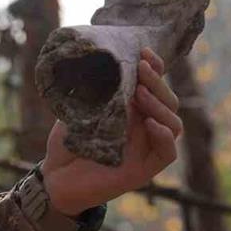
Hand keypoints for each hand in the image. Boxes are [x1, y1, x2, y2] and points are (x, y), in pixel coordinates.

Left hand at [40, 47, 182, 215]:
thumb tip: (97, 60)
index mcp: (133, 110)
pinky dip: (164, 136)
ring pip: (174, 124)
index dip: (155, 68)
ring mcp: (147, 148)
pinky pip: (167, 153)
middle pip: (169, 101)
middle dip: (157, 82)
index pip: (154, 85)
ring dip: (160, 104)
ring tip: (140, 92)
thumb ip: (93, 91)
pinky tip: (150, 123)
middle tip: (141, 68)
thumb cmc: (68, 143)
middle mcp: (145, 126)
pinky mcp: (145, 169)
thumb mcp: (78, 110)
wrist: (56, 178)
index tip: (144, 52)